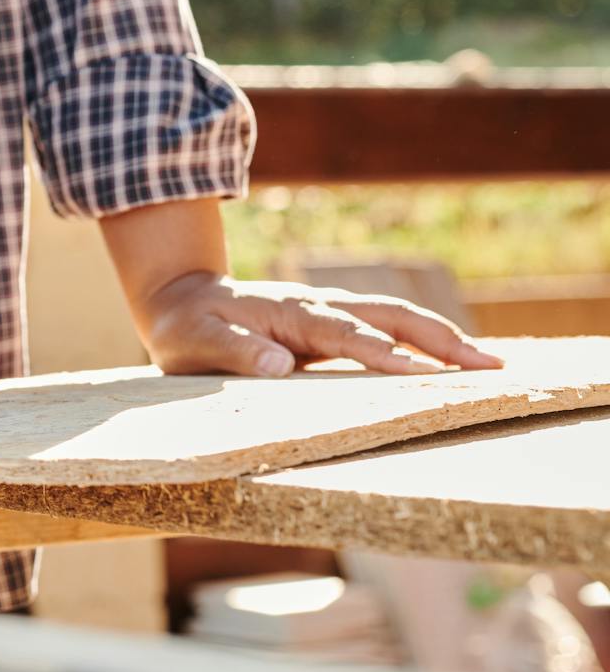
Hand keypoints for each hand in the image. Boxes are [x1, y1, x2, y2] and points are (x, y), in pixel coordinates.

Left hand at [135, 272, 503, 377]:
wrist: (181, 299)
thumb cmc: (186, 327)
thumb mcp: (192, 342)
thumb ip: (231, 351)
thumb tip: (275, 363)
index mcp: (287, 312)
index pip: (342, 333)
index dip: (378, 351)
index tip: (414, 371)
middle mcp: (317, 308)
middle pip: (388, 316)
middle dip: (438, 339)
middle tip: (488, 365)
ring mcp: (329, 315)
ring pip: (395, 319)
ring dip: (442, 338)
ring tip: (491, 364)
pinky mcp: (332, 328)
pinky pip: (387, 331)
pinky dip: (425, 342)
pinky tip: (454, 363)